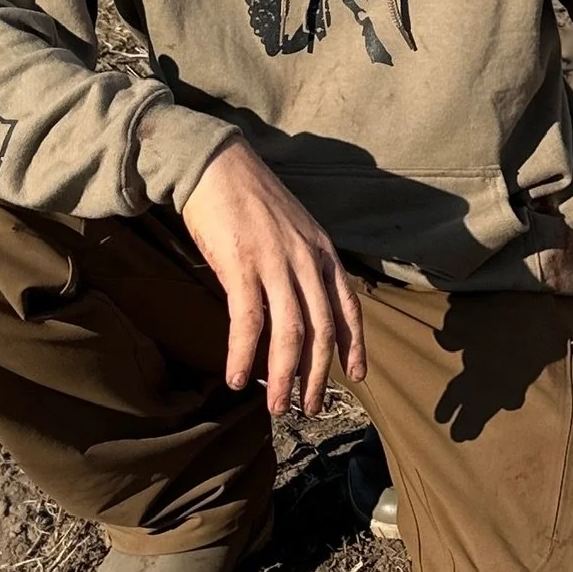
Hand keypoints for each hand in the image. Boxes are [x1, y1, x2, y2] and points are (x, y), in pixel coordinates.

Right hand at [181, 138, 366, 416]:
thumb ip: (303, 264)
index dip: (354, 344)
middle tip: (310, 407)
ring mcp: (276, 262)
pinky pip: (248, 322)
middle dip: (318, 376)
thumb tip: (301, 304)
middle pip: (321, 330)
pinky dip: (244, 355)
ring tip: (277, 407)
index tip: (357, 376)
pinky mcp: (241, 265)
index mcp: (322, 251)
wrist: (215, 164)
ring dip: (283, 377)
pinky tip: (237, 379)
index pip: (348, 307)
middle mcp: (306, 260)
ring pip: (290, 333)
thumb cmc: (249, 198)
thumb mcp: (293, 229)